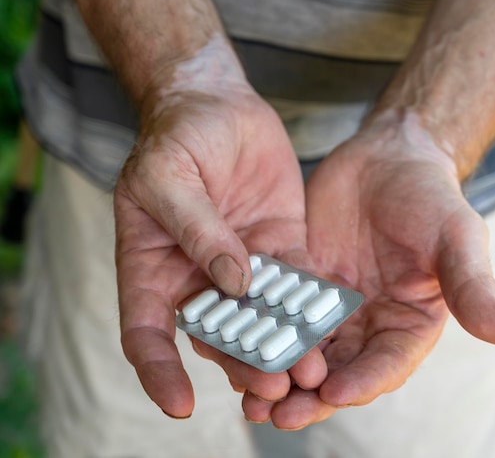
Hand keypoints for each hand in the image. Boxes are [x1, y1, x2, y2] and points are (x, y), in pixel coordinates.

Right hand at [114, 83, 326, 418]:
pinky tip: (330, 322)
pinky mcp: (281, 247)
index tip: (178, 405)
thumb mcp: (169, 178)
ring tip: (310, 368)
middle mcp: (199, 278)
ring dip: (284, 345)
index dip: (159, 371)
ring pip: (263, 318)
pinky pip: (296, 283)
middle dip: (243, 364)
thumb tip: (234, 284)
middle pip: (218, 335)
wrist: (216, 106)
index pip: (147, 332)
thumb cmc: (175, 140)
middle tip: (274, 386)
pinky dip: (311, 305)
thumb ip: (198, 230)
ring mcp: (244, 266)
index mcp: (154, 268)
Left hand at [242, 112, 494, 427]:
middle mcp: (369, 325)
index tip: (334, 392)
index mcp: (409, 325)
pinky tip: (233, 348)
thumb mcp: (455, 238)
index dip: (363, 382)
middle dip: (310, 395)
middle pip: (339, 371)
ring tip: (248, 398)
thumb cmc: (430, 196)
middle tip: (277, 413)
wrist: (386, 157)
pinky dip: (259, 335)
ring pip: (303, 352)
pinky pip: (277, 316)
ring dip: (278, 377)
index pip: (387, 365)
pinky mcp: (300, 286)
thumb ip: (474, 288)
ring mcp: (332, 308)